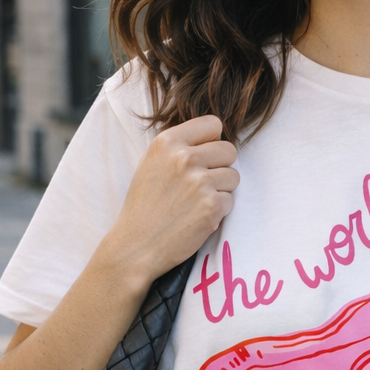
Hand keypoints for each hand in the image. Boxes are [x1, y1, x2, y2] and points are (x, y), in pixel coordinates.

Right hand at [102, 116, 238, 292]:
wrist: (136, 245)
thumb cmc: (144, 206)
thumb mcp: (151, 163)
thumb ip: (179, 147)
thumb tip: (213, 137)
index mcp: (167, 142)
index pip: (212, 124)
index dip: (211, 141)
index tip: (203, 157)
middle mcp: (184, 158)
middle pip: (229, 150)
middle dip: (220, 167)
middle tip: (201, 185)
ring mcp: (199, 182)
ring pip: (233, 176)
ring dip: (221, 190)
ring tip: (196, 202)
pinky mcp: (211, 206)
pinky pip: (230, 200)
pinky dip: (218, 211)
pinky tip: (197, 217)